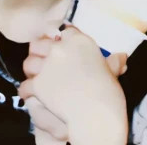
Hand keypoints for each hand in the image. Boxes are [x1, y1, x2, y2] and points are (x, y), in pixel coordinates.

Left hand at [19, 27, 127, 144]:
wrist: (96, 115)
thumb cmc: (109, 93)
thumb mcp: (112, 73)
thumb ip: (113, 62)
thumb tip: (121, 56)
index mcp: (79, 41)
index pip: (66, 31)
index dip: (63, 39)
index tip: (63, 46)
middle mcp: (60, 48)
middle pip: (40, 43)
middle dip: (41, 52)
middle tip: (45, 62)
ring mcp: (47, 65)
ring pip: (29, 62)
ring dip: (31, 69)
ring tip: (35, 76)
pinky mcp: (38, 83)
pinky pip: (25, 85)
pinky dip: (27, 91)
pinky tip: (30, 94)